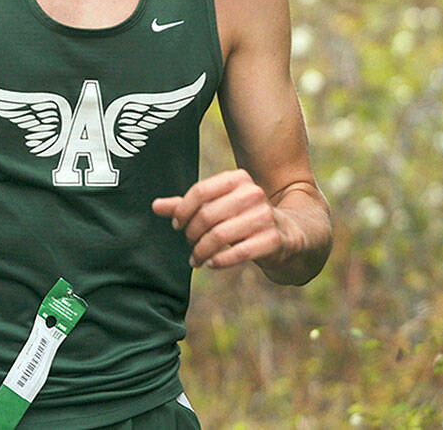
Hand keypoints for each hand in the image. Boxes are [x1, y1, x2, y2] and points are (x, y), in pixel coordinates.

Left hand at [152, 169, 283, 269]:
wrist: (288, 234)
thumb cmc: (243, 218)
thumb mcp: (217, 207)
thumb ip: (186, 206)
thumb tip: (155, 206)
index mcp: (237, 178)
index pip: (200, 191)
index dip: (183, 210)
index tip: (177, 225)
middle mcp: (253, 193)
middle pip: (208, 214)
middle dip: (192, 233)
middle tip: (189, 243)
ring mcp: (265, 216)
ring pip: (220, 235)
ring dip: (202, 251)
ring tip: (195, 259)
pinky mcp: (274, 239)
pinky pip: (239, 252)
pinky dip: (220, 260)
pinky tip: (211, 263)